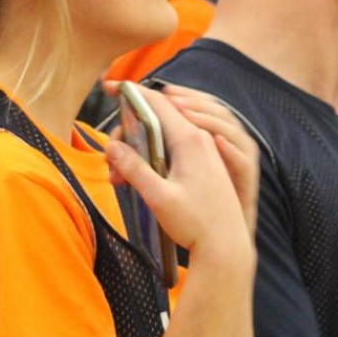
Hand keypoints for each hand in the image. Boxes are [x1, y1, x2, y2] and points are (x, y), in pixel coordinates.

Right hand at [105, 86, 249, 260]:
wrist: (227, 249)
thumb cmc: (197, 225)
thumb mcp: (159, 197)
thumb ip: (134, 168)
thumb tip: (112, 146)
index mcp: (190, 140)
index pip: (156, 102)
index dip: (131, 91)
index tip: (109, 86)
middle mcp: (199, 139)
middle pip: (155, 119)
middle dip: (126, 134)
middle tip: (110, 161)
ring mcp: (203, 151)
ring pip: (162, 135)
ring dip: (137, 149)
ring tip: (120, 179)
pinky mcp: (203, 164)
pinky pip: (171, 148)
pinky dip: (151, 156)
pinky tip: (138, 179)